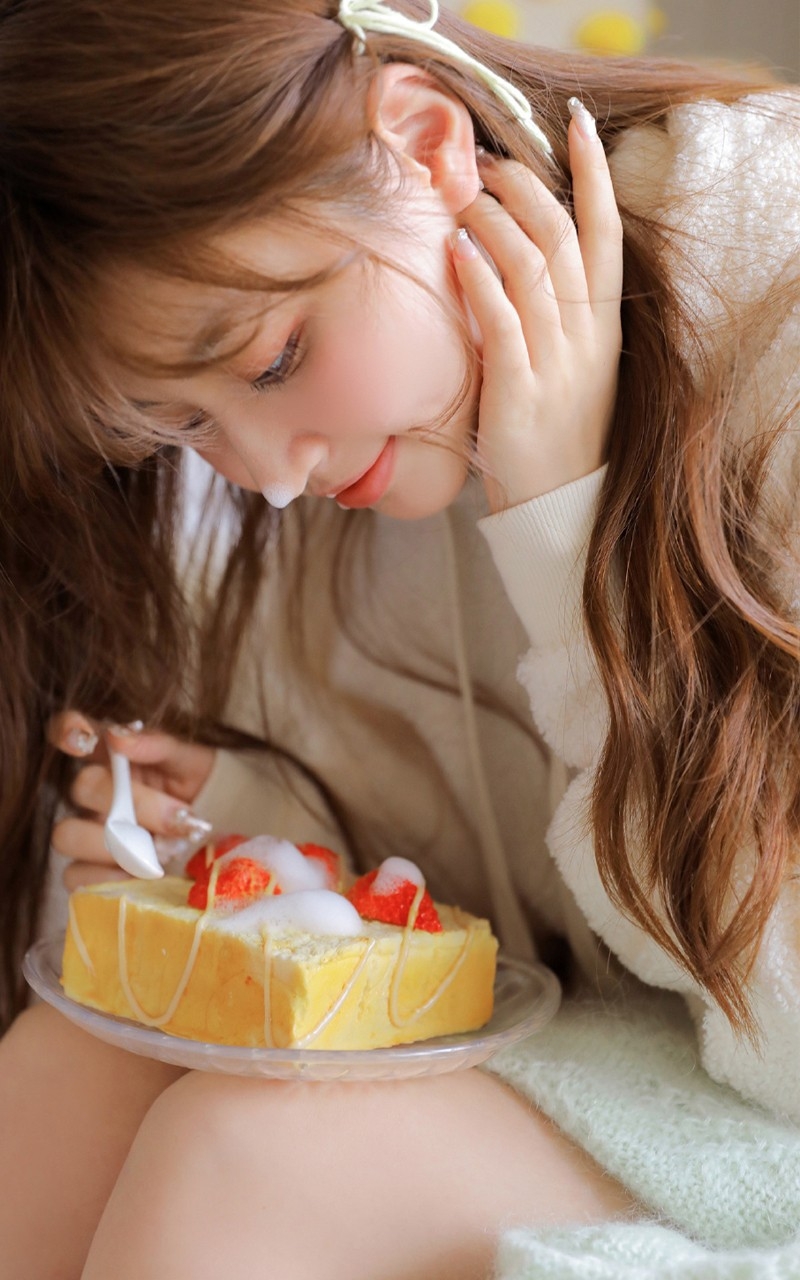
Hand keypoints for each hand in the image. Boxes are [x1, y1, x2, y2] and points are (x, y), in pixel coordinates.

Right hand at [49, 711, 215, 891]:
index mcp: (112, 755)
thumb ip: (158, 744)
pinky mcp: (89, 870)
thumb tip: (119, 736)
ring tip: (163, 850)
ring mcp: (87, 830)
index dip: (68, 730)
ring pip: (68, 834)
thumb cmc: (197, 786)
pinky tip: (143, 874)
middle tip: (178, 818)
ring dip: (119, 845)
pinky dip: (111, 877)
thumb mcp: (190, 760)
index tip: (86, 738)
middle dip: (136, 804)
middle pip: (82, 788)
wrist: (218, 831)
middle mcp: (94, 792)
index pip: (71, 731)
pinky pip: (75, 876)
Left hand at [452, 104, 622, 511]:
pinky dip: (480, 281)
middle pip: (560, 236)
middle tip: (483, 167)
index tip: (576, 125)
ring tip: (460, 200)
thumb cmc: (555, 423)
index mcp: (602, 321)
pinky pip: (502, 322)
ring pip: (531, 268)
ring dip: (493, 223)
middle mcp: (585, 333)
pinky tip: (456, 252)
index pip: (605, 230)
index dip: (593, 175)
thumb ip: (553, 306)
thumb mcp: (571, 359)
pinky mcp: (520, 389)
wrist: (557, 498)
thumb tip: (512, 247)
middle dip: (522, 188)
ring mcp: (556, 361)